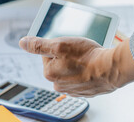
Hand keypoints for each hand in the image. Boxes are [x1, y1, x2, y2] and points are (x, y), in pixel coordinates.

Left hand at [19, 36, 133, 96]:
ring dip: (76, 64)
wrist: (111, 69)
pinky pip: (81, 78)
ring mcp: (72, 89)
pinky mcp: (85, 91)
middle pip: (58, 62)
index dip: (58, 46)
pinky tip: (91, 66)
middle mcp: (58, 84)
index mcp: (49, 73)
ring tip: (87, 59)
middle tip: (79, 52)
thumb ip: (39, 44)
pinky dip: (85, 72)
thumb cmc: (87, 56)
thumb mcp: (59, 44)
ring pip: (70, 70)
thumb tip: (23, 42)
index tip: (68, 46)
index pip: (47, 54)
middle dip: (67, 56)